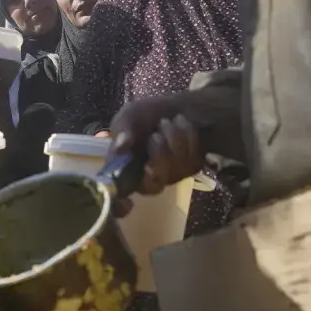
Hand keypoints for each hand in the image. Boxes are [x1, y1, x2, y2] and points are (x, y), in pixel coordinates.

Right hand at [108, 93, 204, 216]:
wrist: (178, 106)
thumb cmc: (148, 115)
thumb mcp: (129, 116)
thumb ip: (122, 128)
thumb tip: (120, 146)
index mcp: (125, 170)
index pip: (120, 199)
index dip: (122, 203)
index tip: (131, 192)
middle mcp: (146, 179)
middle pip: (152, 185)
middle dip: (157, 153)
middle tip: (157, 133)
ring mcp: (169, 177)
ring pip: (172, 170)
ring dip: (173, 138)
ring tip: (169, 123)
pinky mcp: (190, 170)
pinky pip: (190, 160)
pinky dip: (187, 137)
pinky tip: (183, 126)